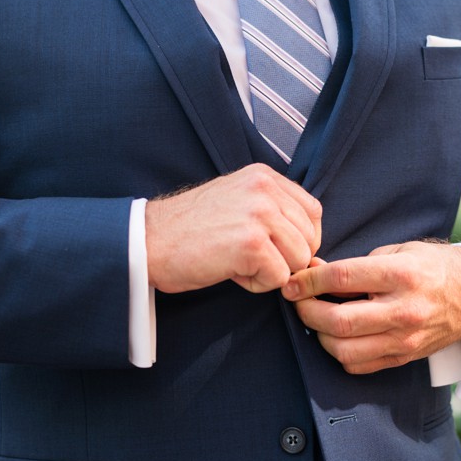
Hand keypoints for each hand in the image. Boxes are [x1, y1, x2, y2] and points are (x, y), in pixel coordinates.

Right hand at [145, 164, 321, 293]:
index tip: (271, 248)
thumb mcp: (236, 202)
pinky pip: (279, 278)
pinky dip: (257, 284)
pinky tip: (231, 272)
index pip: (312, 212)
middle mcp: (265, 190)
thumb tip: (309, 249)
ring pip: (299, 260)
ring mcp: (260, 215)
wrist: (148, 241)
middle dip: (285, 258)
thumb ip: (273, 212)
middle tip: (247, 257)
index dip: (298, 239)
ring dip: (272, 272)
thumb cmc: (189, 230)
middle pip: (309, 239)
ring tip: (238, 263)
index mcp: (264, 176)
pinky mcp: (252, 244)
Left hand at [282, 242, 460, 373]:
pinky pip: (358, 365)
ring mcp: (404, 339)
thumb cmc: (432, 268)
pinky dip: (339, 353)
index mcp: (401, 275)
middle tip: (298, 301)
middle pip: (338, 320)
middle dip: (307, 311)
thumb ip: (355, 265)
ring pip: (344, 350)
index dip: (308, 280)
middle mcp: (403, 311)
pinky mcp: (404, 357)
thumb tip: (312, 271)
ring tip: (316, 320)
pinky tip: (337, 336)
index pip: (341, 278)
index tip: (291, 281)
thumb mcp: (399, 251)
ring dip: (319, 335)